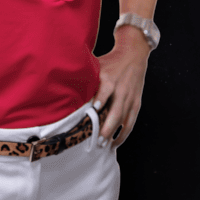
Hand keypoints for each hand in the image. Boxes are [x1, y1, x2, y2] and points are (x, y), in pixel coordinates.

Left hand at [94, 24, 150, 147]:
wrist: (133, 54)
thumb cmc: (110, 61)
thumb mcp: (97, 65)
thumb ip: (86, 78)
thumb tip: (63, 87)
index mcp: (110, 80)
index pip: (105, 92)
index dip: (100, 100)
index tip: (93, 110)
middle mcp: (121, 90)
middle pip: (115, 111)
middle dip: (106, 127)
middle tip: (97, 140)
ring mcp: (130, 98)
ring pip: (124, 120)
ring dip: (114, 133)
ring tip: (104, 145)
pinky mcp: (136, 103)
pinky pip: (131, 121)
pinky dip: (124, 133)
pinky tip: (115, 143)